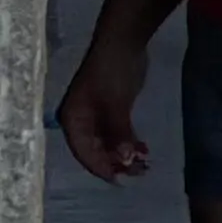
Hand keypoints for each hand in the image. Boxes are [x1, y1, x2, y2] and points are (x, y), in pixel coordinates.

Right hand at [53, 22, 154, 184]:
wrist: (124, 42)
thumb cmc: (113, 72)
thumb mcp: (116, 104)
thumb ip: (119, 132)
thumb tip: (124, 160)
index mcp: (73, 120)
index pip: (84, 152)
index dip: (100, 167)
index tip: (119, 180)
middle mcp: (82, 121)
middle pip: (96, 150)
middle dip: (116, 163)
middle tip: (139, 173)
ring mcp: (97, 115)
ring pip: (109, 143)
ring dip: (125, 154)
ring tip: (146, 165)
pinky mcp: (113, 109)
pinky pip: (119, 132)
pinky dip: (130, 142)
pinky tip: (145, 150)